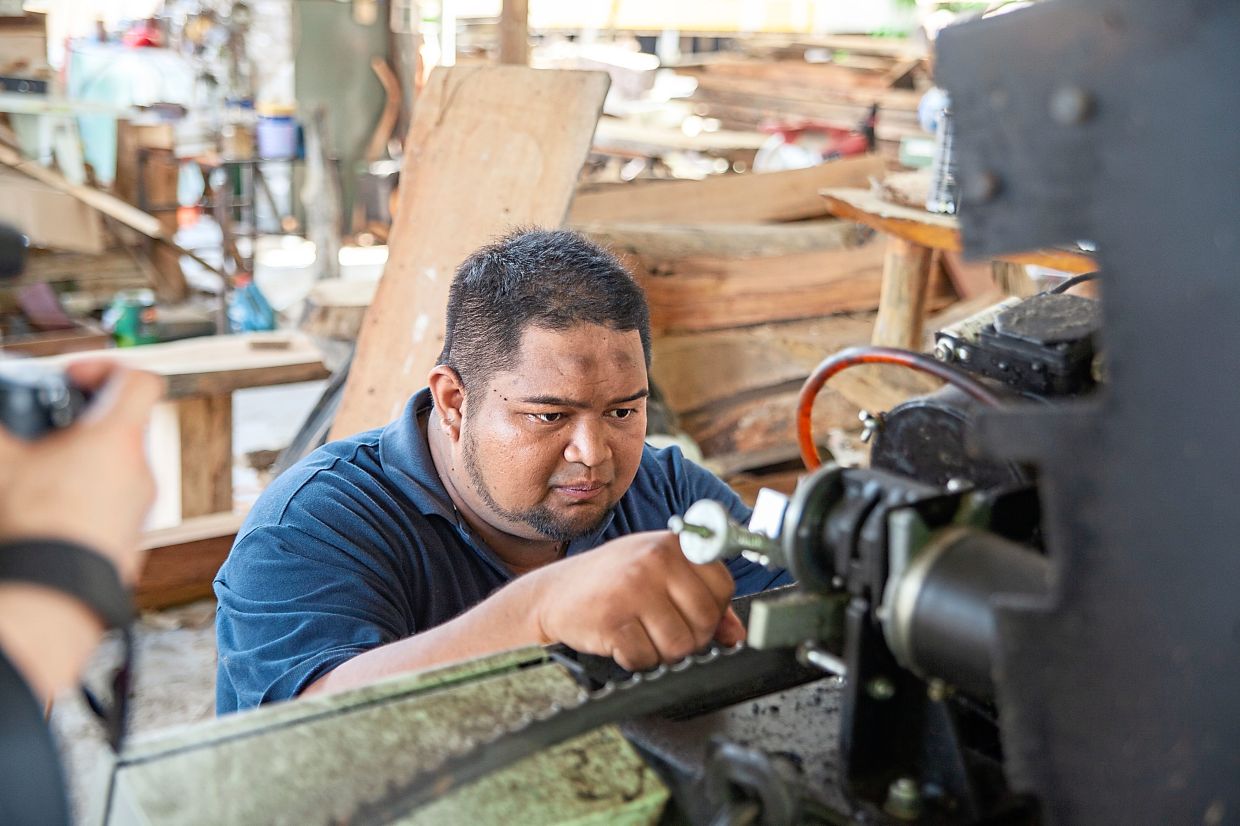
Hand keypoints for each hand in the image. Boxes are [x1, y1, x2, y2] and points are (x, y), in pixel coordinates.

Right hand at [0, 360, 162, 582]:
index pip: (140, 381)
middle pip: (122, 427)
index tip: (74, 378)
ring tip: (40, 479)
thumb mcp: (2, 464)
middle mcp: (141, 471)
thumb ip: (3, 433)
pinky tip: (51, 514)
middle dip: (82, 426)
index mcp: (118, 440)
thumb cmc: (33, 527)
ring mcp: (141, 509)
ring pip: (116, 469)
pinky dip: (87, 500)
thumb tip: (2, 424)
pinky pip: (113, 506)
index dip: (108, 368)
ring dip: (83, 465)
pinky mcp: (132, 541)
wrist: (53, 600)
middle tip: (44, 437)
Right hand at [529, 530, 745, 670]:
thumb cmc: (610, 582)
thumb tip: (736, 634)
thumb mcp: (657, 576)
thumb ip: (699, 599)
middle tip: (661, 631)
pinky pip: (645, 659)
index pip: (723, 587)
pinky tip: (620, 641)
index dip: (712, 611)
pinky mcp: (611, 619)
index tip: (689, 613)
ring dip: (661, 652)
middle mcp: (654, 560)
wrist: (553, 593)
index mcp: (672, 545)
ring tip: (640, 634)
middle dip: (689, 638)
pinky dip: (635, 660)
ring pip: (680, 646)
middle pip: (705, 623)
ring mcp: (632, 589)